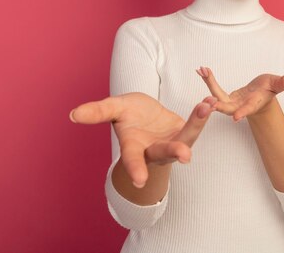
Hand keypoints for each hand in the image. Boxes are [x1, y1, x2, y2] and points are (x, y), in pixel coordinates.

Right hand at [69, 92, 215, 187]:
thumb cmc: (128, 115)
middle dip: (175, 151)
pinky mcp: (186, 132)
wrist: (146, 113)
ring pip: (187, 137)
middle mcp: (154, 150)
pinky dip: (203, 112)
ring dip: (197, 124)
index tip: (139, 182)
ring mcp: (173, 142)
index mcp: (134, 148)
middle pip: (165, 152)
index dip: (135, 169)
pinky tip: (211, 101)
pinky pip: (196, 123)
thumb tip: (73, 114)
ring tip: (205, 108)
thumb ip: (97, 112)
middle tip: (185, 156)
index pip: (133, 160)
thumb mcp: (114, 109)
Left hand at [195, 67, 283, 121]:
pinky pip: (213, 88)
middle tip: (209, 100)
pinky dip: (208, 80)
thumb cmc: (269, 89)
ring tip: (202, 71)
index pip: (247, 110)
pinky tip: (201, 70)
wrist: (260, 93)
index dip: (242, 113)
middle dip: (218, 104)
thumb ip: (281, 83)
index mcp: (252, 105)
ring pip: (217, 96)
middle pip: (227, 107)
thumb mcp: (276, 85)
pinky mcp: (224, 97)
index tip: (235, 117)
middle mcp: (239, 106)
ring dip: (209, 84)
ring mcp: (230, 102)